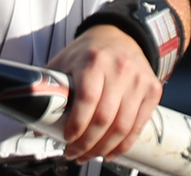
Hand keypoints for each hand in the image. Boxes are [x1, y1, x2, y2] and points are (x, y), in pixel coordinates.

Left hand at [44, 25, 161, 161]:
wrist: (120, 35)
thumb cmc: (88, 53)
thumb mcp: (65, 62)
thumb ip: (50, 90)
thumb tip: (38, 126)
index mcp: (94, 61)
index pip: (87, 99)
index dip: (76, 125)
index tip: (67, 139)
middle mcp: (120, 69)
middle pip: (104, 118)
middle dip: (87, 143)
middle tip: (74, 153)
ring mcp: (139, 79)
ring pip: (122, 126)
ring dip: (104, 148)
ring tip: (89, 155)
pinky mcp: (152, 89)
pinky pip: (138, 125)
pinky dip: (124, 144)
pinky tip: (110, 151)